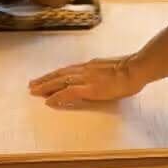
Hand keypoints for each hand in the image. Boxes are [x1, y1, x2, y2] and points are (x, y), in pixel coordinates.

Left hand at [29, 55, 145, 107]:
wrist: (136, 69)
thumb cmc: (130, 70)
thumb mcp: (112, 69)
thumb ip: (102, 73)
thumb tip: (100, 79)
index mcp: (90, 66)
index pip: (67, 70)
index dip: (55, 75)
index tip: (45, 78)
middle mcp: (84, 70)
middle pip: (59, 74)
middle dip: (45, 79)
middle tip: (32, 84)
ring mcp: (86, 78)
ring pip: (60, 81)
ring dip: (45, 86)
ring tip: (34, 91)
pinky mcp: (89, 88)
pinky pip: (68, 92)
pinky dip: (57, 96)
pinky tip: (48, 101)